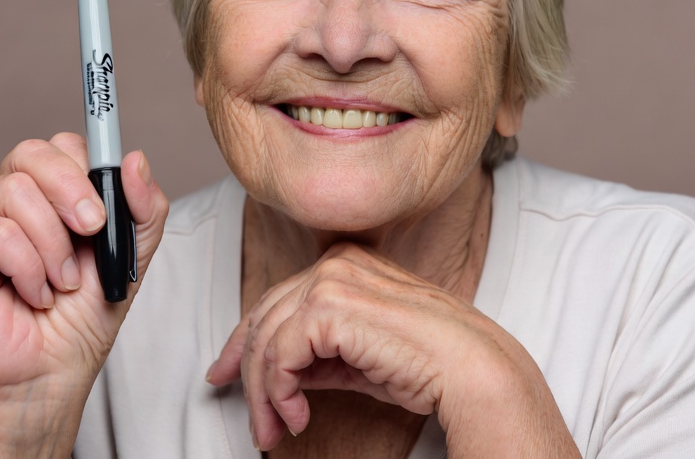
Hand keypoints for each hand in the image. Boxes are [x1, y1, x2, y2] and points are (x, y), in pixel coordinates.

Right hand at [0, 133, 168, 456]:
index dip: (90, 165)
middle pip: (33, 152)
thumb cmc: (81, 322)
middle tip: (91, 231)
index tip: (109, 202)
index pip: (66, 145)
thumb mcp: (130, 259)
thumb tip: (134, 158)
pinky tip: (30, 295)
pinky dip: (25, 267)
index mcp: (54, 195)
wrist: (48, 376)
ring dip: (52, 245)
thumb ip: (143, 208)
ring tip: (60, 284)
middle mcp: (13, 200)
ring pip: (14, 190)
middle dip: (72, 190)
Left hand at [207, 243, 578, 456]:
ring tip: (275, 430)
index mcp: (345, 263)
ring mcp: (330, 280)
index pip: (275, 301)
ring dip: (264, 396)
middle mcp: (334, 263)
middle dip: (246, 375)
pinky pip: (279, 356)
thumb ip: (318, 353)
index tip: (225, 376)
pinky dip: (279, 394)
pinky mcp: (327, 308)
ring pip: (265, 340)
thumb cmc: (427, 363)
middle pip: (262, 319)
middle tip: (254, 421)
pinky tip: (298, 418)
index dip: (241, 343)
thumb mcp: (358, 356)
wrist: (469, 367)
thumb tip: (279, 374)